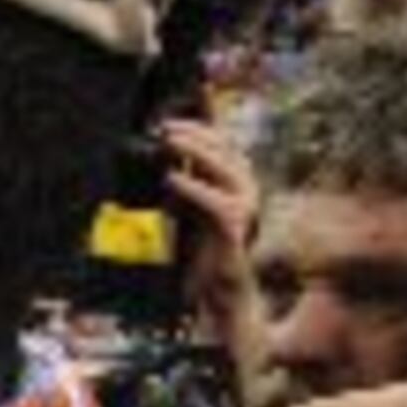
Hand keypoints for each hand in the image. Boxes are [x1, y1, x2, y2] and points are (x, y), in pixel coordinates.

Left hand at [157, 115, 259, 331]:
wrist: (214, 288)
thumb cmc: (198, 246)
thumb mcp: (186, 204)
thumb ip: (182, 178)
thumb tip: (160, 150)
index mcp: (236, 179)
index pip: (223, 141)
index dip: (201, 125)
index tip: (169, 118)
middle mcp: (246, 188)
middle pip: (226, 148)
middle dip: (195, 133)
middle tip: (165, 128)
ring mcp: (246, 207)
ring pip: (227, 168)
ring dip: (196, 151)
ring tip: (168, 143)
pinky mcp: (236, 229)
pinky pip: (218, 202)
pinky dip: (194, 187)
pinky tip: (172, 178)